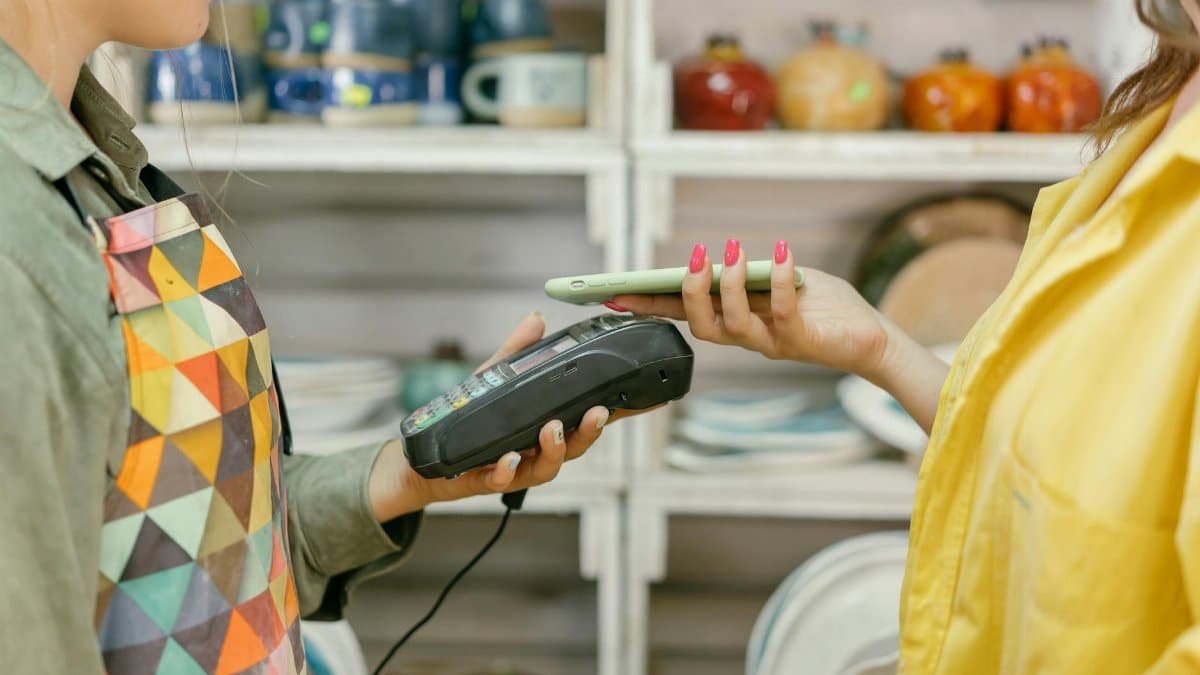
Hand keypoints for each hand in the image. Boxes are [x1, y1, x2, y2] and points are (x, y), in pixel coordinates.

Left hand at [369, 312, 622, 520]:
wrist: (427, 460)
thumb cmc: (467, 421)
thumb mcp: (492, 379)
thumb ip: (516, 351)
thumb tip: (535, 319)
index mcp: (545, 424)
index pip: (586, 418)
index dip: (618, 411)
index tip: (646, 400)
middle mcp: (536, 450)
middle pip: (575, 446)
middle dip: (590, 432)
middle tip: (597, 414)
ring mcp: (515, 468)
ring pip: (546, 468)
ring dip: (554, 450)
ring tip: (552, 430)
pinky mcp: (486, 480)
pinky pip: (501, 481)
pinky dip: (506, 471)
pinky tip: (507, 459)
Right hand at [612, 239, 897, 382]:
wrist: (871, 336)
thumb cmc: (825, 306)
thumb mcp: (781, 281)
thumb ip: (751, 273)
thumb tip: (721, 258)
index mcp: (736, 321)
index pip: (684, 315)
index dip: (650, 307)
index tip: (616, 294)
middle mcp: (748, 338)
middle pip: (700, 325)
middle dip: (688, 293)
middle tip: (693, 260)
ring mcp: (772, 343)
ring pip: (732, 325)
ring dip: (726, 286)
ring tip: (727, 249)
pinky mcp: (801, 342)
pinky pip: (781, 311)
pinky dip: (776, 278)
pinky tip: (779, 252)